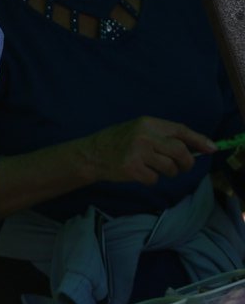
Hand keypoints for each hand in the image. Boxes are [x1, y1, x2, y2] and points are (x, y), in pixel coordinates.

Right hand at [80, 114, 215, 185]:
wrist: (91, 154)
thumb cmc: (118, 142)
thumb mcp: (139, 130)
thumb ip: (162, 135)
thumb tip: (193, 147)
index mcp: (148, 123)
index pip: (181, 130)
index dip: (199, 140)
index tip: (212, 148)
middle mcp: (145, 136)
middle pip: (180, 151)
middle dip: (186, 163)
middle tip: (183, 168)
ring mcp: (138, 152)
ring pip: (169, 167)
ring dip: (168, 173)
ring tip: (157, 170)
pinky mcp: (132, 169)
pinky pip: (154, 179)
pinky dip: (151, 180)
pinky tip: (141, 174)